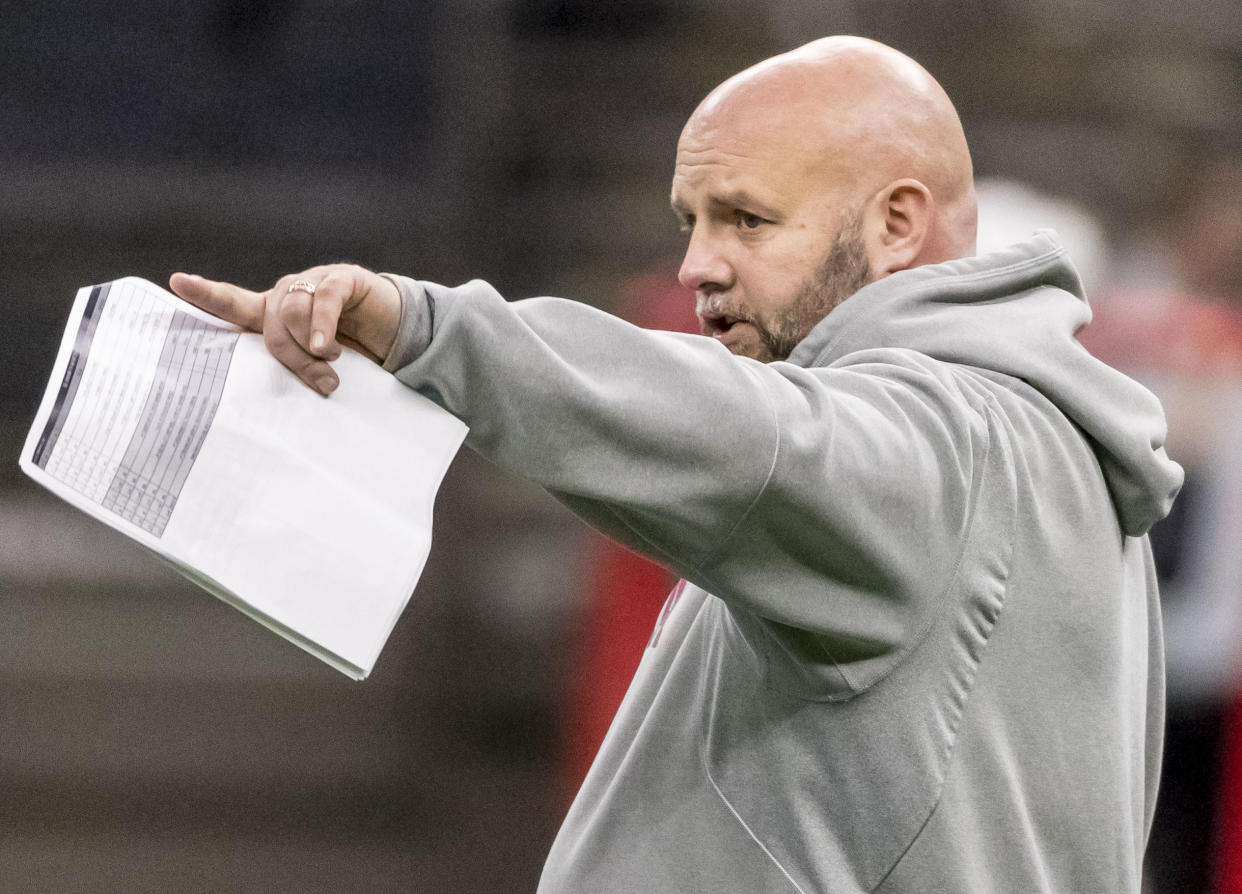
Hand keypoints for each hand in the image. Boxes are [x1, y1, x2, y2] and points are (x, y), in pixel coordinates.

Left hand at [169, 264, 401, 395]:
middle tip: (322, 381)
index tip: (178, 281)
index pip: (234, 303)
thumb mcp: (321, 364)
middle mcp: (288, 294)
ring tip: (331, 362)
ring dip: (310, 344)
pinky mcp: (344, 278)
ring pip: (293, 310)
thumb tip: (318, 385)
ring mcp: (315, 282)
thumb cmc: (353, 351)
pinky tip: (328, 345)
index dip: (207, 294)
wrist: (397, 332)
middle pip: (271, 322)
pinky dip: (323, 325)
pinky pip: (325, 298)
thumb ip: (305, 367)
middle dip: (292, 356)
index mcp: (274, 314)